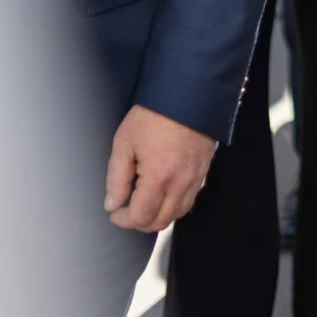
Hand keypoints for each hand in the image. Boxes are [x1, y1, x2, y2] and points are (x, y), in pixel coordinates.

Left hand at [103, 105, 217, 232]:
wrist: (187, 94)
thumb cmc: (154, 115)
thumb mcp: (124, 142)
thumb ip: (116, 177)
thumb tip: (112, 203)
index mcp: (159, 177)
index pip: (140, 216)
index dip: (123, 220)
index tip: (114, 212)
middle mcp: (180, 183)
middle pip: (160, 221)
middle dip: (139, 222)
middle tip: (126, 210)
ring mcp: (195, 178)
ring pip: (177, 214)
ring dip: (158, 215)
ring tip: (143, 202)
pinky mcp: (204, 171)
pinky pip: (189, 199)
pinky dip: (174, 204)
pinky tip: (163, 192)